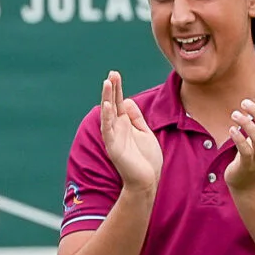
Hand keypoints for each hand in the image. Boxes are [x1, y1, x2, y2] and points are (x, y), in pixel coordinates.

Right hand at [99, 70, 162, 195]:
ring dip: (107, 99)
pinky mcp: (114, 147)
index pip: (120, 102)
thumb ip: (136, 117)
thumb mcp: (144, 132)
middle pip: (113, 104)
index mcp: (125, 124)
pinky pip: (108, 130)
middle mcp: (117, 128)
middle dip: (112, 89)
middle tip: (111, 74)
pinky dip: (107, 118)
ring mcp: (114, 137)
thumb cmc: (146, 159)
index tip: (115, 74)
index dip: (118, 88)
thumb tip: (128, 100)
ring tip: (107, 83)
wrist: (147, 180)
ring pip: (108, 114)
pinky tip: (108, 105)